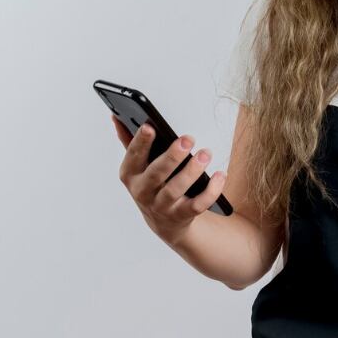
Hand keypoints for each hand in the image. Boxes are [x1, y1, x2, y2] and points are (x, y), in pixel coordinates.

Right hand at [113, 115, 226, 245]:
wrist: (164, 221)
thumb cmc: (152, 184)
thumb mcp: (138, 165)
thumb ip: (129, 140)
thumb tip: (117, 116)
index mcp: (131, 174)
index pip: (133, 156)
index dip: (140, 142)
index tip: (150, 126)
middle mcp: (143, 191)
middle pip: (156, 173)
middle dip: (172, 156)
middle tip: (188, 139)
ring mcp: (162, 205)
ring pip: (176, 189)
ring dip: (192, 171)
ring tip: (206, 153)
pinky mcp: (181, 215)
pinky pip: (197, 205)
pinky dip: (211, 191)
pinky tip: (220, 174)